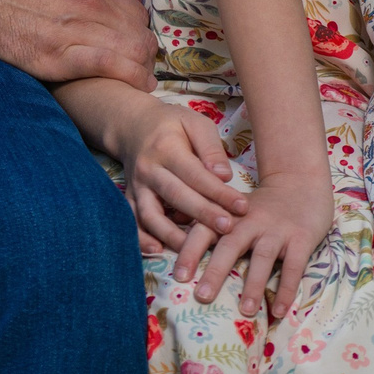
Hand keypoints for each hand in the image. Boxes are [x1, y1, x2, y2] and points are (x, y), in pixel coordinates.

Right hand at [0, 0, 153, 90]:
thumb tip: (93, 10)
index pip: (135, 11)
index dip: (139, 34)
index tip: (134, 49)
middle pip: (140, 33)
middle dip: (146, 55)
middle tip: (141, 71)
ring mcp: (76, 25)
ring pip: (134, 51)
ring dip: (142, 70)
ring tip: (141, 83)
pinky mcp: (59, 54)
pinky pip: (113, 66)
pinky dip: (131, 79)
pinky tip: (136, 87)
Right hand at [119, 98, 250, 254]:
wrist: (132, 126)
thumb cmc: (171, 125)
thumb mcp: (194, 122)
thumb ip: (211, 148)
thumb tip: (224, 176)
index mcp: (166, 148)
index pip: (195, 174)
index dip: (219, 193)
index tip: (242, 207)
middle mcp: (148, 169)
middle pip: (176, 196)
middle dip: (203, 214)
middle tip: (228, 228)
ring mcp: (136, 187)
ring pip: (151, 215)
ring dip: (173, 235)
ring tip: (195, 249)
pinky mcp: (131, 199)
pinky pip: (133, 222)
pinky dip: (142, 239)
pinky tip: (158, 251)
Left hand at [186, 158, 333, 324]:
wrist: (301, 184)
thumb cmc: (258, 207)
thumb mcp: (230, 209)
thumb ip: (207, 225)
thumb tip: (168, 245)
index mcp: (227, 214)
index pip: (204, 231)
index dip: (189, 252)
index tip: (178, 276)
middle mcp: (250, 220)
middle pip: (230, 246)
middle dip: (215, 271)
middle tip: (202, 297)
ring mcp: (276, 230)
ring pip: (263, 258)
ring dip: (253, 286)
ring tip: (246, 311)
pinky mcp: (301, 239)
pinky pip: (293, 267)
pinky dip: (286, 290)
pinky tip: (278, 311)